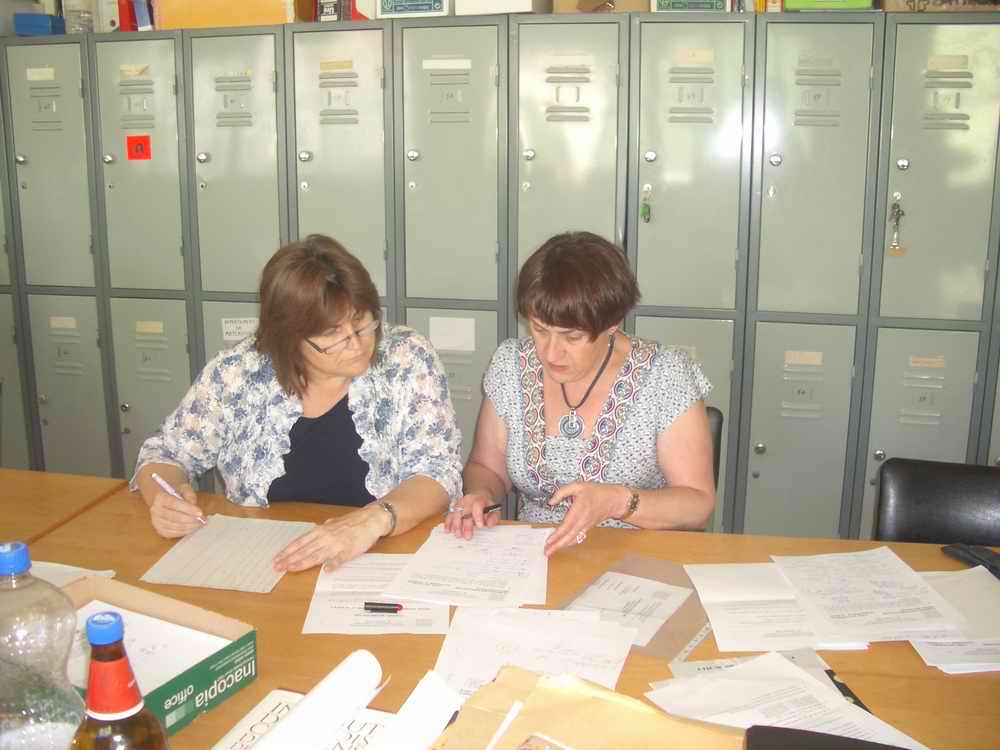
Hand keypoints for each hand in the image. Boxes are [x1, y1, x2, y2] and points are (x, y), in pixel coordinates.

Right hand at [149, 484, 203, 537]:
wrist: (166, 501)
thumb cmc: (176, 494)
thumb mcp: (184, 488)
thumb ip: (189, 495)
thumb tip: (193, 505)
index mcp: (160, 497)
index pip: (173, 503)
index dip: (188, 509)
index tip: (200, 513)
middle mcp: (155, 510)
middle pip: (174, 517)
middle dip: (191, 519)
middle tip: (202, 520)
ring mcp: (157, 522)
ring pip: (175, 526)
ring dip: (190, 526)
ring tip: (200, 523)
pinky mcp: (160, 531)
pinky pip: (174, 533)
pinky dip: (185, 531)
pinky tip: (193, 527)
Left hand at [273, 505, 387, 572]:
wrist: (371, 519)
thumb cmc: (352, 522)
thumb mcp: (333, 524)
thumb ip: (322, 532)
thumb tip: (312, 537)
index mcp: (321, 531)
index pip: (300, 543)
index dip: (288, 552)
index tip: (277, 559)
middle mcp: (326, 537)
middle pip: (305, 550)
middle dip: (290, 559)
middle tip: (278, 567)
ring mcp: (337, 544)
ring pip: (317, 555)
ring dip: (303, 562)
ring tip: (292, 569)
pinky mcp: (349, 550)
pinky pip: (340, 558)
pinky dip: (333, 564)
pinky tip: (326, 570)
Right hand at [443, 492, 500, 539]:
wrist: (479, 497)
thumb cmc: (486, 506)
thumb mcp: (494, 510)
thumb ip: (493, 517)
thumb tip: (489, 524)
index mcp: (479, 500)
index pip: (477, 506)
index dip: (478, 516)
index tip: (480, 526)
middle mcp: (468, 500)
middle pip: (465, 511)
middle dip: (466, 525)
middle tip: (467, 536)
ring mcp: (459, 503)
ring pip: (455, 513)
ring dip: (456, 525)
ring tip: (458, 535)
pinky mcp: (454, 508)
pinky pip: (449, 514)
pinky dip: (448, 523)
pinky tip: (447, 530)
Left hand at [544, 482, 627, 556]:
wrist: (614, 500)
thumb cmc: (597, 492)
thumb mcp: (578, 486)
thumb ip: (562, 492)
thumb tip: (551, 501)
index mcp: (580, 509)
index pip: (567, 525)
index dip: (557, 535)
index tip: (548, 540)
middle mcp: (583, 520)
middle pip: (569, 536)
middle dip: (557, 545)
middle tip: (547, 552)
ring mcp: (586, 525)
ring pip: (573, 539)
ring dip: (562, 546)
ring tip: (551, 551)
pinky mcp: (588, 528)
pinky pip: (578, 538)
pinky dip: (569, 543)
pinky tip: (562, 545)